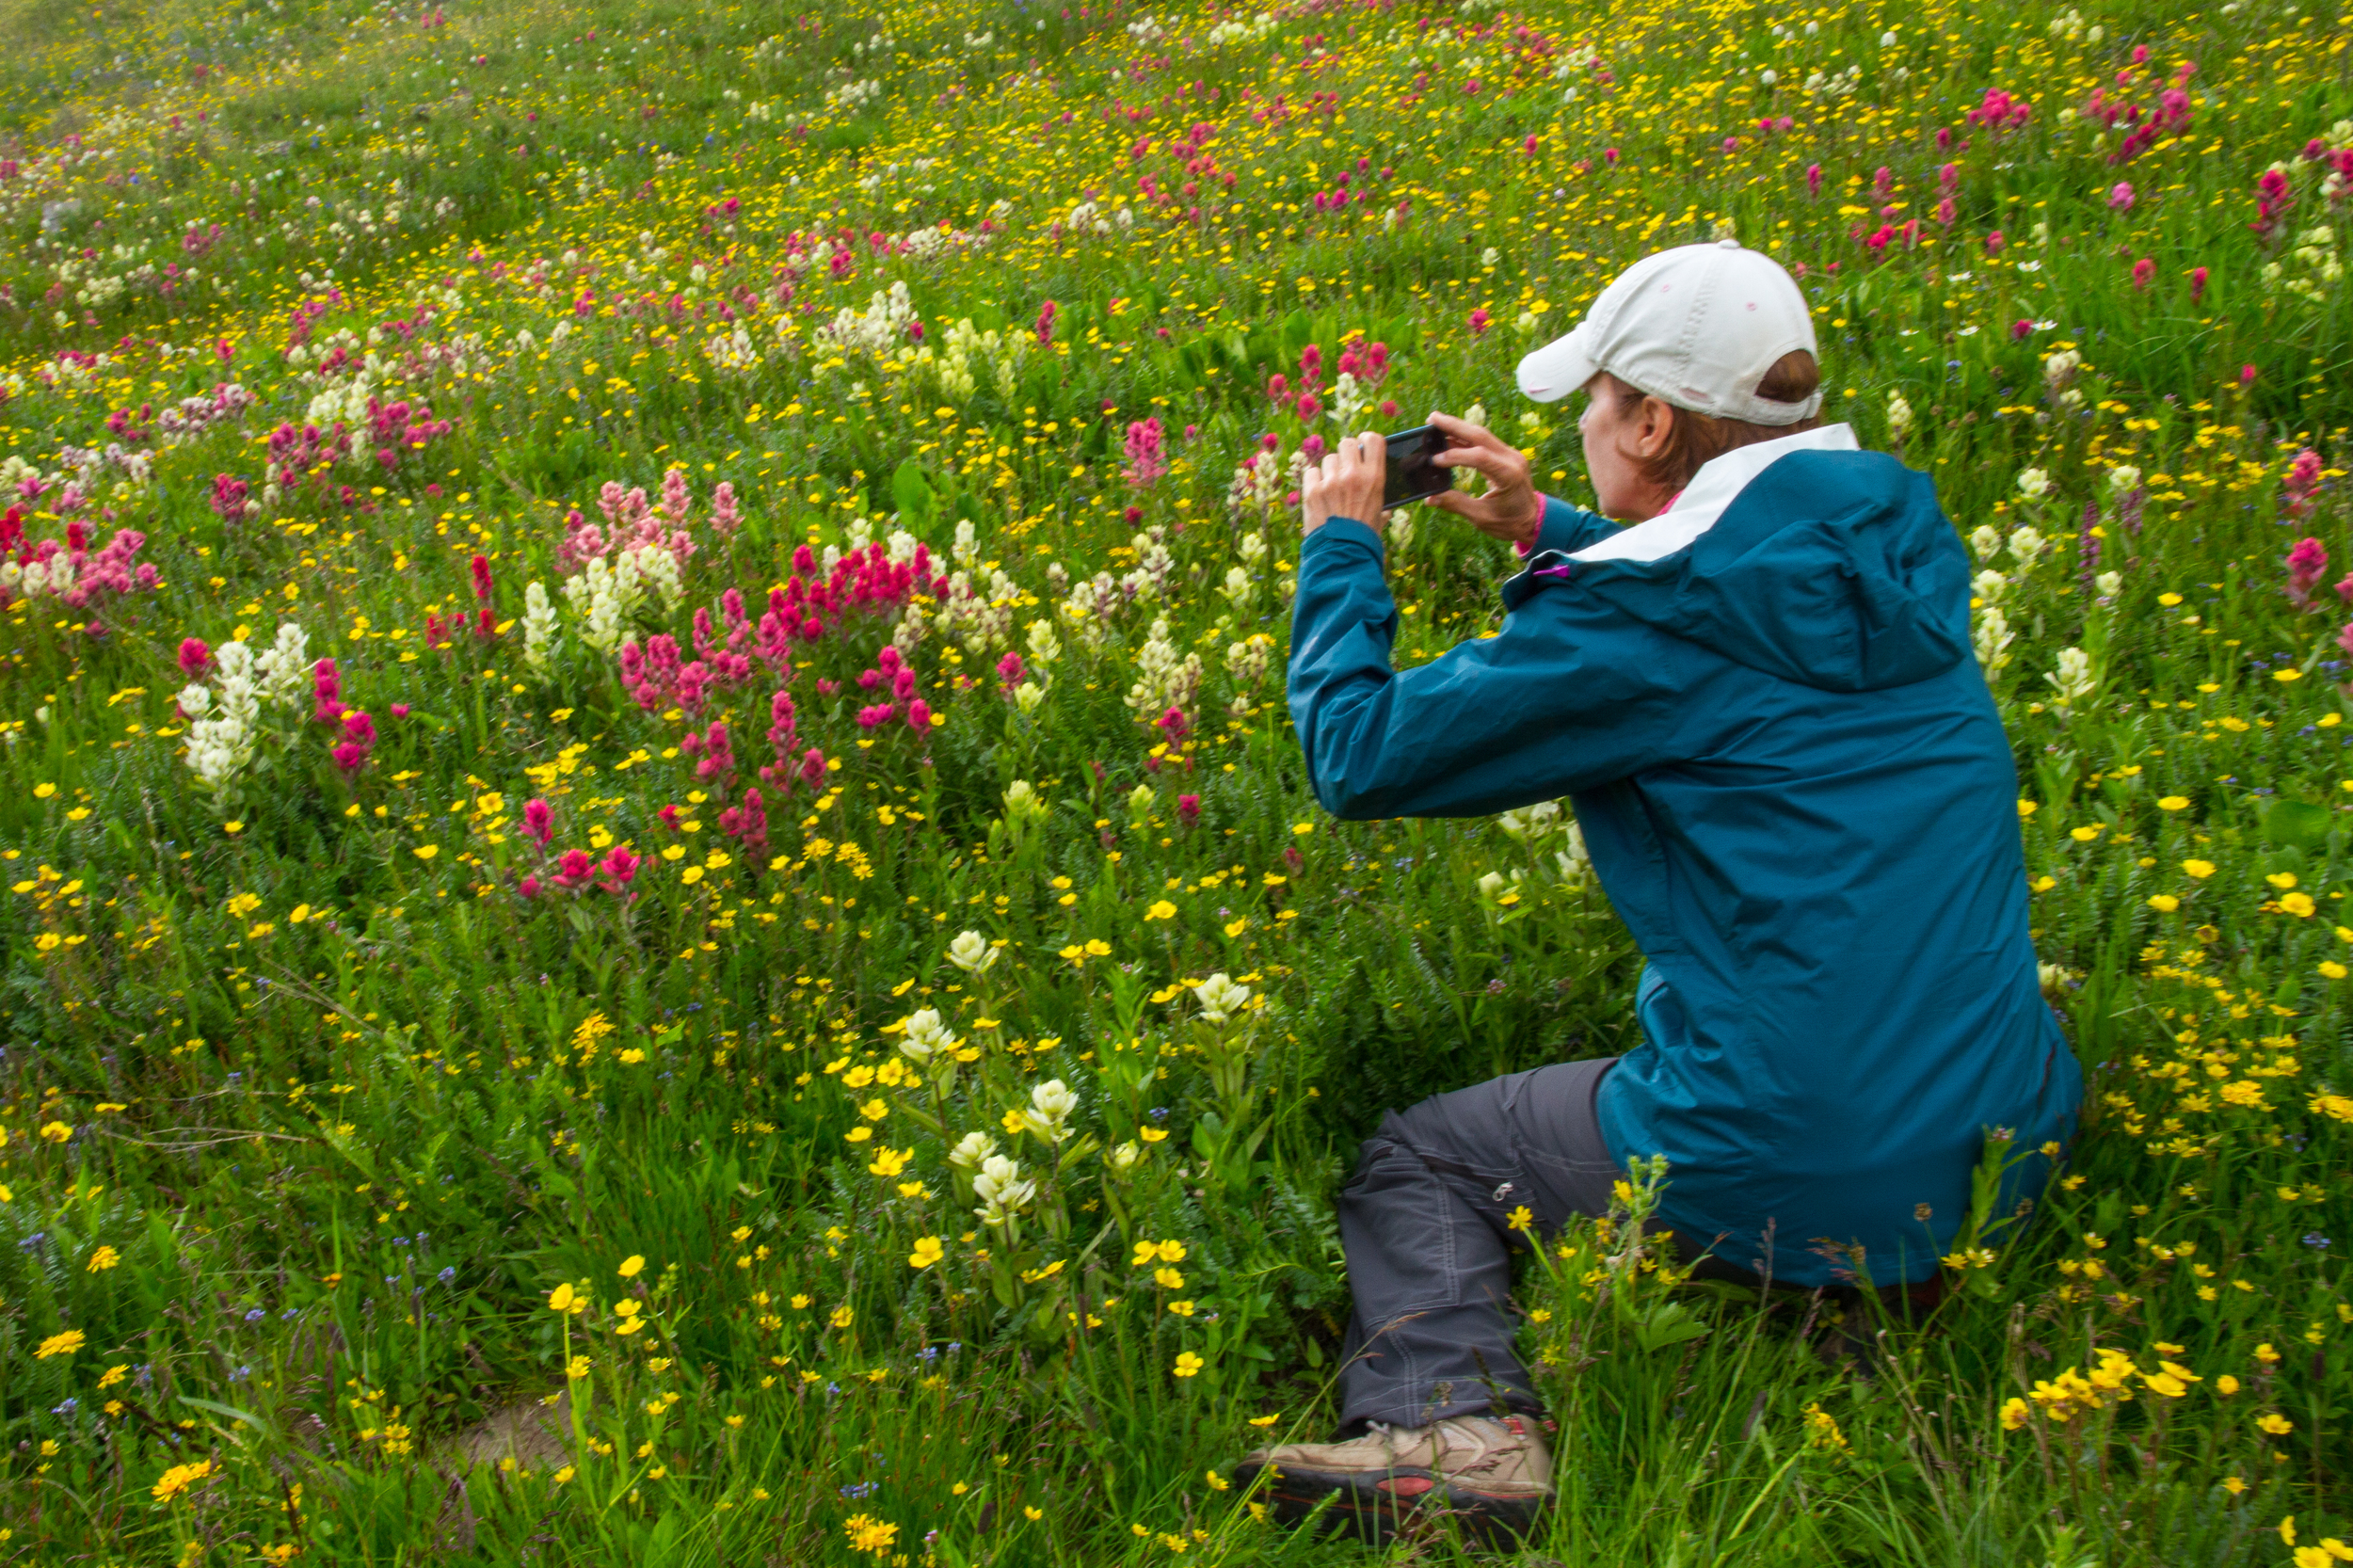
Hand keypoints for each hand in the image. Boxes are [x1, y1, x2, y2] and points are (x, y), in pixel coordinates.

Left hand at [1300, 430, 1387, 538]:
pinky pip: (1311, 472)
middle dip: (1345, 454)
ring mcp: (1331, 482)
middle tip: (1345, 468)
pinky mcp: (1312, 491)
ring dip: (1330, 470)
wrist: (1342, 556)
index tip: (1363, 447)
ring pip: (1328, 459)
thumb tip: (1383, 500)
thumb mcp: (1380, 514)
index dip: (1366, 440)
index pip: (1373, 439)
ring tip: (1332, 489)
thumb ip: (1380, 499)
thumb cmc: (1364, 537)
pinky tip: (1319, 494)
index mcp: (1375, 478)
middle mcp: (1353, 475)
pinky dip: (1314, 481)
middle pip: (1346, 443)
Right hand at [1425, 410, 1544, 546]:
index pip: (1479, 457)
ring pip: (1482, 434)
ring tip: (1436, 423)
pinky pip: (1485, 442)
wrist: (1533, 520)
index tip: (1434, 460)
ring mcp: (1511, 454)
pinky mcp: (1506, 455)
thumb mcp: (1482, 518)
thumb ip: (1456, 504)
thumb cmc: (1509, 522)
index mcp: (1508, 475)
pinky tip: (1449, 436)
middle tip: (1431, 418)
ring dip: (1459, 427)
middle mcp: (1512, 459)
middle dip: (1454, 425)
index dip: (1455, 455)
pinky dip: (1466, 438)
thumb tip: (1430, 498)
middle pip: (1480, 435)